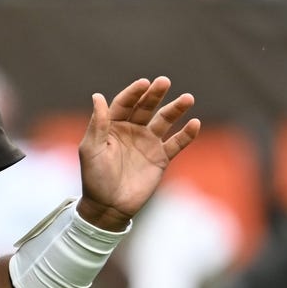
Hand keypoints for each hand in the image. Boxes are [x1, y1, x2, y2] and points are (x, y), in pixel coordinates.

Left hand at [76, 76, 198, 229]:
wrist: (108, 205)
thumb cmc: (94, 177)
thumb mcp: (92, 149)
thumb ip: (98, 124)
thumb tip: (97, 95)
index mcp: (112, 126)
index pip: (124, 103)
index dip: (134, 92)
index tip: (144, 82)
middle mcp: (131, 130)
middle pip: (145, 108)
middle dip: (155, 94)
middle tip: (165, 81)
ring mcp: (147, 143)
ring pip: (164, 121)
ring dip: (175, 110)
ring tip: (187, 98)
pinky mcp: (161, 157)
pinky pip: (176, 143)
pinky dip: (186, 134)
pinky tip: (194, 123)